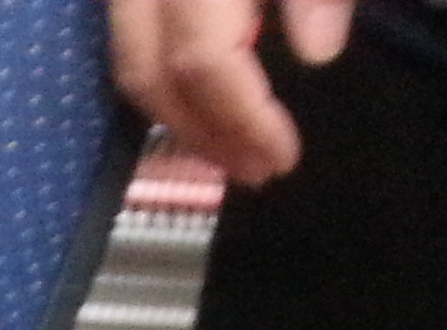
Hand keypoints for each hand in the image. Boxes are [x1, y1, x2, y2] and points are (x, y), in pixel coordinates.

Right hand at [108, 0, 357, 182]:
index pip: (203, 62)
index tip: (283, 158)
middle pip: (149, 74)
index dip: (243, 118)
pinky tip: (200, 102)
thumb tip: (319, 52)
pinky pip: (128, 39)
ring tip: (229, 150)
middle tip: (252, 172)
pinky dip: (162, 80)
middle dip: (200, 135)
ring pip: (128, 63)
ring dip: (176, 118)